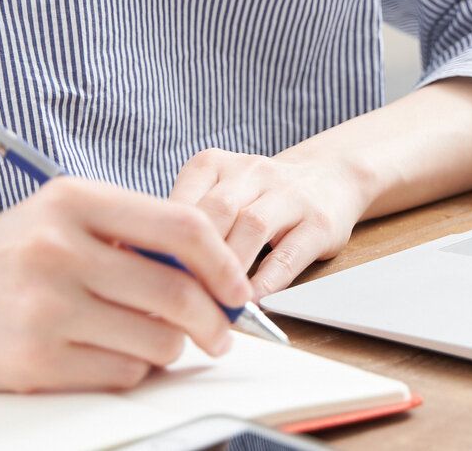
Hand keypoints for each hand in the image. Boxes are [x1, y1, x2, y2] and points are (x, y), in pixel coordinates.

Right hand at [0, 176, 253, 393]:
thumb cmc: (4, 255)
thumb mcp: (61, 218)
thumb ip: (131, 236)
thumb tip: (212, 274)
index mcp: (74, 200)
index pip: (181, 227)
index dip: (224, 263)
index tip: (237, 288)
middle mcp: (59, 247)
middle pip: (177, 292)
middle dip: (211, 321)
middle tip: (219, 334)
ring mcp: (44, 306)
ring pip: (155, 340)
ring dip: (168, 349)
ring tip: (152, 341)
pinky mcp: (32, 360)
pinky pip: (120, 373)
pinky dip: (130, 370)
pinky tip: (110, 356)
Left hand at [168, 148, 375, 295]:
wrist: (328, 176)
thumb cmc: (256, 198)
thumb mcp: (217, 195)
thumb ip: (185, 227)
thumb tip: (143, 272)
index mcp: (214, 164)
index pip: (182, 201)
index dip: (165, 244)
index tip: (150, 281)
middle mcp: (252, 171)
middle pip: (216, 212)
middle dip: (196, 258)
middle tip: (178, 299)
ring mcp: (289, 194)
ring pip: (252, 227)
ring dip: (230, 271)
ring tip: (212, 307)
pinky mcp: (319, 222)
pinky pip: (289, 254)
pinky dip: (266, 282)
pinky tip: (250, 303)